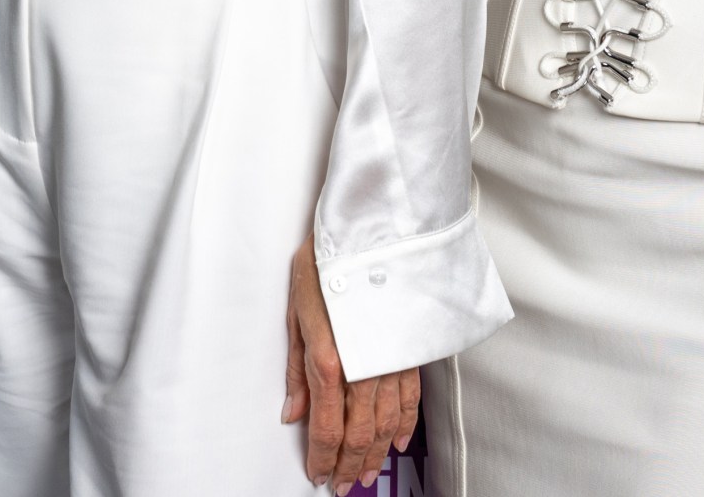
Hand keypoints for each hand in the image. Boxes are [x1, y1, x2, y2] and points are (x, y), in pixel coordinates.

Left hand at [282, 240, 417, 493]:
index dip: (322, 458)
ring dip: (377, 452)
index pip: (326, 427)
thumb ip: (297, 369)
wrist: (374, 232)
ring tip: (367, 471)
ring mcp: (392, 362)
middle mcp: (365, 368)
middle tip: (342, 484)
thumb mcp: (297, 312)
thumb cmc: (330, 262)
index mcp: (331, 361)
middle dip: (349, 465)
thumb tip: (293, 410)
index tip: (317, 473)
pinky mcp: (410, 352)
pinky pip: (411, 399)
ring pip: (388, 423)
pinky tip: (399, 440)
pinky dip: (405, 425)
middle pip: (359, 434)